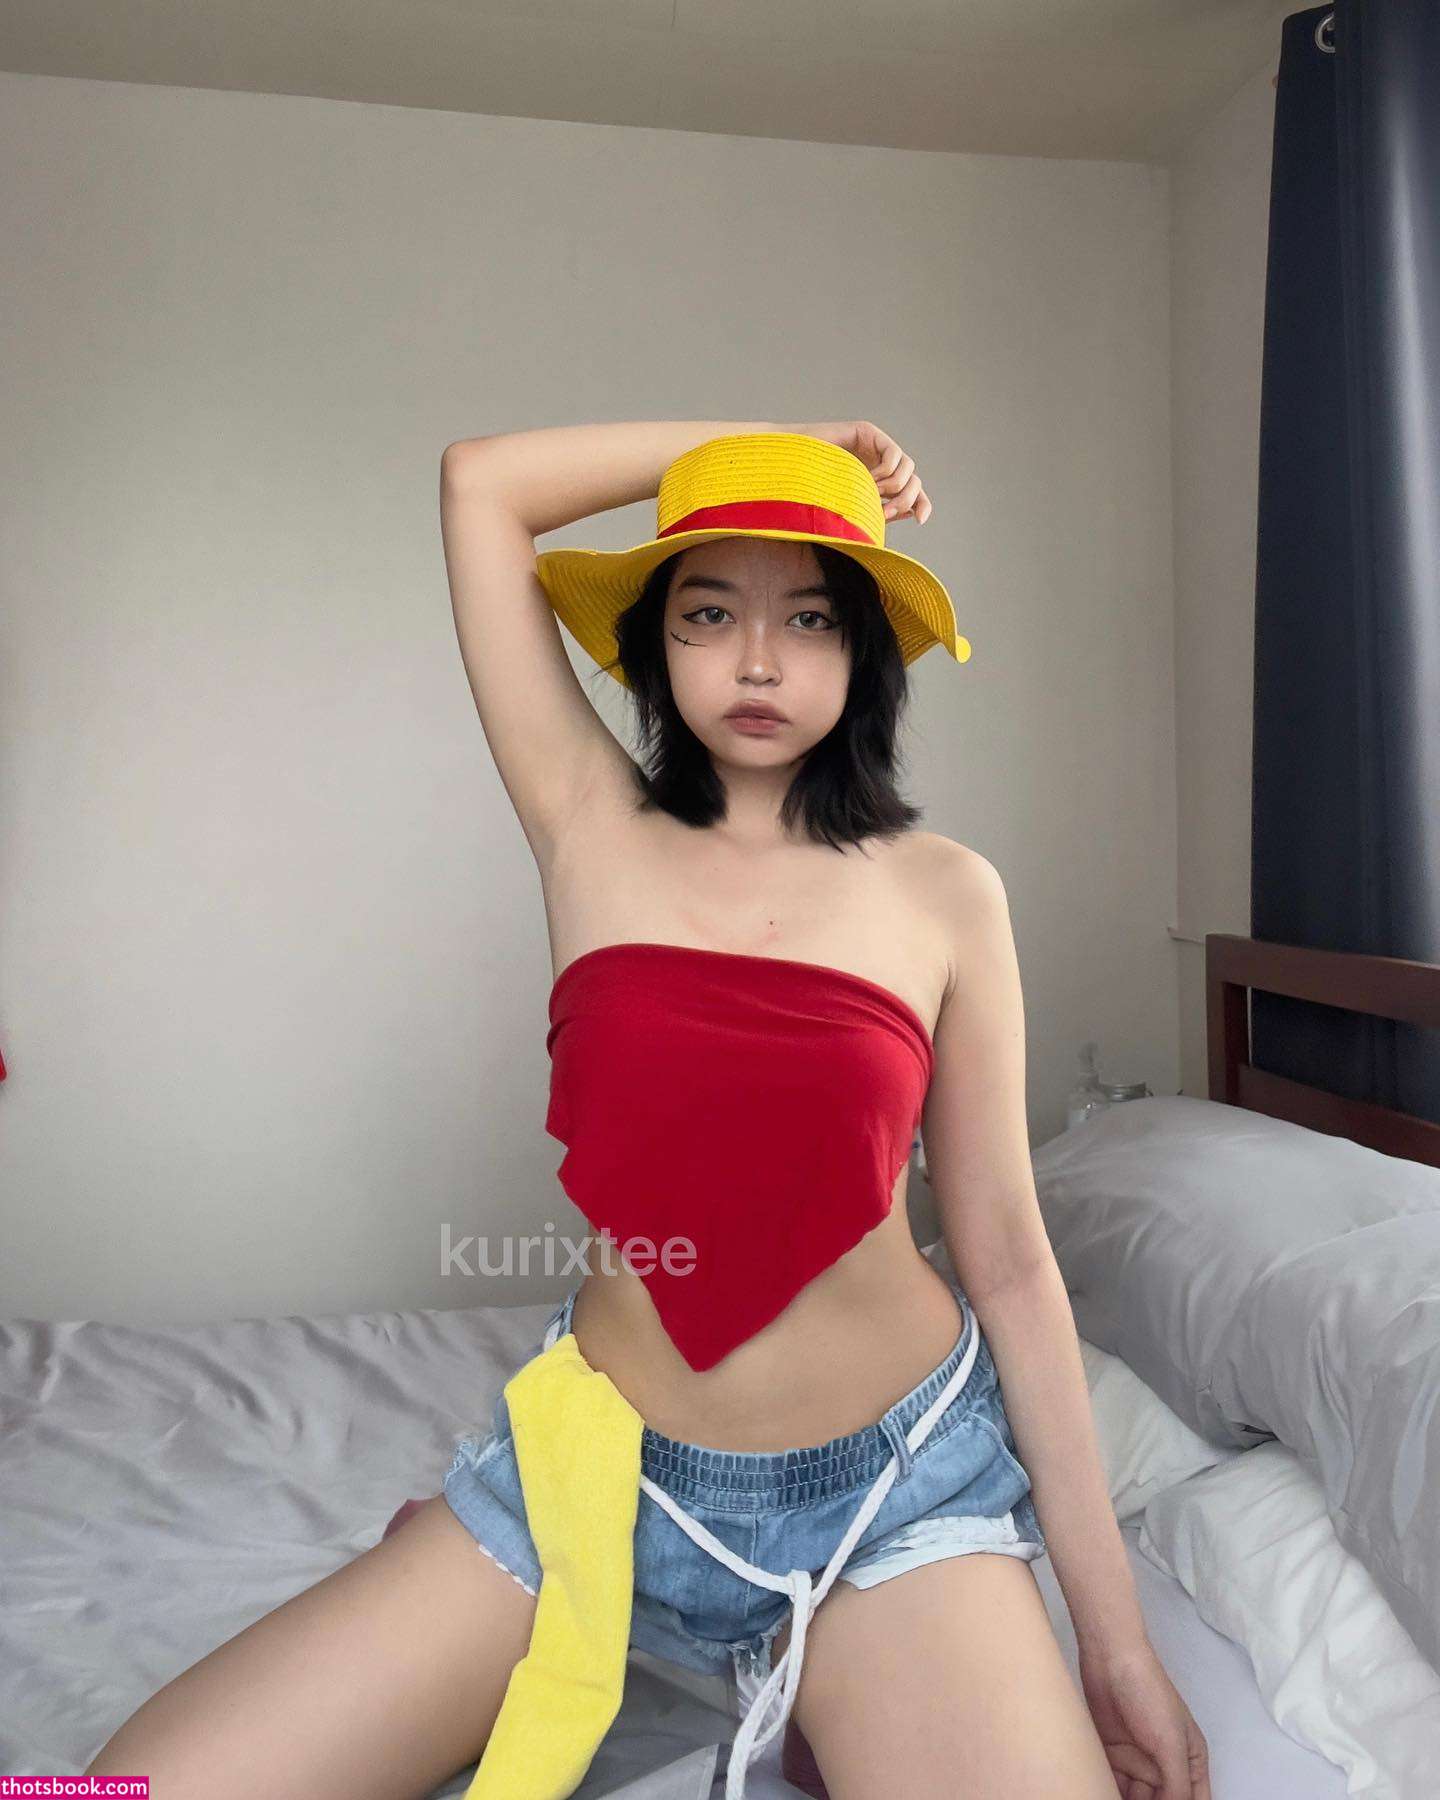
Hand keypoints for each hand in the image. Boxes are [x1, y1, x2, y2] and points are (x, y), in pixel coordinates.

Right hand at [791, 419, 932, 524]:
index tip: (920, 520)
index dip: (921, 504)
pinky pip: (893, 454)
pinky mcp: (868, 432)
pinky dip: (886, 472)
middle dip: (905, 500)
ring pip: (908, 467)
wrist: (790, 471)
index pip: (910, 492)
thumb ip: (879, 510)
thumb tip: (910, 512)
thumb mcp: (852, 508)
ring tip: (871, 494)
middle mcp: (880, 463)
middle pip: (913, 480)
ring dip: (894, 487)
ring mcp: (875, 447)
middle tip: (885, 514)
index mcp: (878, 481)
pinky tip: (868, 478)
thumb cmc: (813, 494)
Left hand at [1079, 1638, 1210, 1798]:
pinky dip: (1110, 1792)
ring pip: (1139, 1798)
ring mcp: (1139, 1761)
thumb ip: (1177, 1785)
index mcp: (1190, 1762)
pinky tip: (1102, 1795)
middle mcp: (1166, 1766)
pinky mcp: (1114, 1756)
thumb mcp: (1171, 1743)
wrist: (1109, 1660)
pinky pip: (1115, 1786)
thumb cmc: (1149, 1695)